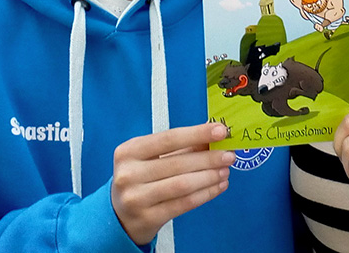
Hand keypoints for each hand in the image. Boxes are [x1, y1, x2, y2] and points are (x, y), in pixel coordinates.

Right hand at [111, 123, 234, 244]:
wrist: (119, 216)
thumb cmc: (141, 179)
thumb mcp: (152, 158)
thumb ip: (182, 147)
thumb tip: (214, 137)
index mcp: (129, 151)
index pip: (169, 138)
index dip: (197, 133)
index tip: (221, 130)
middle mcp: (129, 174)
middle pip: (178, 163)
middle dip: (209, 158)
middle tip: (229, 154)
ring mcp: (136, 198)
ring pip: (182, 184)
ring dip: (209, 176)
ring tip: (225, 170)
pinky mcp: (147, 218)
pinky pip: (183, 204)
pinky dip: (205, 194)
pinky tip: (218, 186)